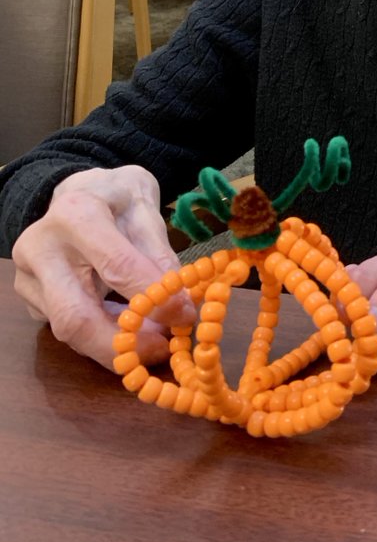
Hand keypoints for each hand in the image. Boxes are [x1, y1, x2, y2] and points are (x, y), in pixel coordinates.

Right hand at [12, 166, 193, 370]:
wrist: (81, 191)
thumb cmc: (117, 199)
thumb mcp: (146, 211)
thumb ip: (161, 256)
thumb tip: (180, 307)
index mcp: (76, 214)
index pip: (116, 267)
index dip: (152, 297)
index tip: (183, 317)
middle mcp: (41, 246)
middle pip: (74, 316)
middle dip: (119, 343)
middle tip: (160, 350)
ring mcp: (28, 276)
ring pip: (67, 330)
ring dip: (113, 342)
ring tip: (150, 337)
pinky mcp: (28, 299)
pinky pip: (66, 328)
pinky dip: (101, 335)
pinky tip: (125, 325)